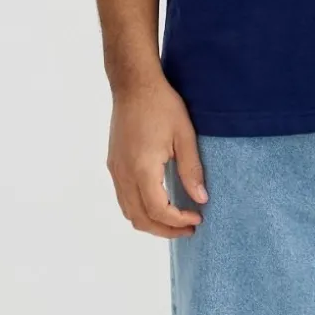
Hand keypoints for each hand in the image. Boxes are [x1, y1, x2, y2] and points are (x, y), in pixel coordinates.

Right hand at [106, 75, 207, 236]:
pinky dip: (141, 209)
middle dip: (165, 230)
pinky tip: (159, 203)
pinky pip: (124, 198)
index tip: (197, 217)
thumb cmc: (162, 105)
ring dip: (151, 222)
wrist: (134, 85)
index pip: (157, 210)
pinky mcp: (114, 164)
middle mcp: (124, 173)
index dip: (178, 221)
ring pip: (128, 211)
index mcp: (142, 168)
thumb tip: (201, 199)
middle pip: (140, 218)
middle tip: (189, 227)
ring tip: (176, 220)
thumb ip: (192, 170)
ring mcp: (116, 170)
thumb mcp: (185, 136)